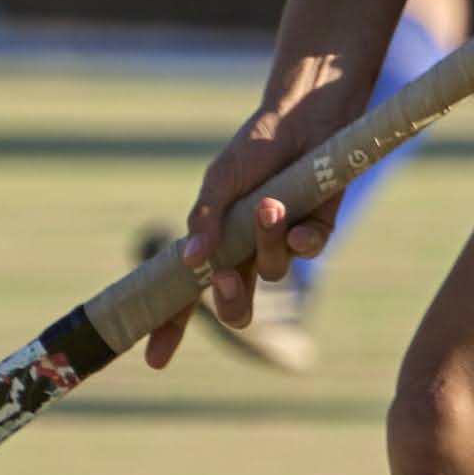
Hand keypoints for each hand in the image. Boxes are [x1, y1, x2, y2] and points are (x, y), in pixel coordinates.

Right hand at [149, 79, 366, 367]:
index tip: (155, 359)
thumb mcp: (220, 180)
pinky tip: (299, 222)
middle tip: (226, 281)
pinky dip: (303, 240)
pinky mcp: (318, 229)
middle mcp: (248, 249)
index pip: (186, 293)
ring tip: (270, 205)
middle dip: (230, 302)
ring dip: (267, 244)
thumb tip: (189, 263)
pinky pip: (309, 252)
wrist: (304, 115)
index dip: (170, 326)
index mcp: (215, 241)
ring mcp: (283, 243)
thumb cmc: (256, 146)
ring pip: (273, 271)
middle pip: (235, 303)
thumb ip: (205, 220)